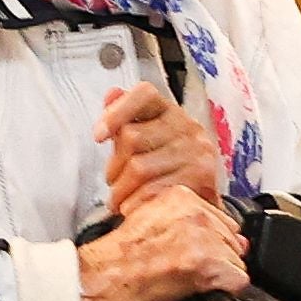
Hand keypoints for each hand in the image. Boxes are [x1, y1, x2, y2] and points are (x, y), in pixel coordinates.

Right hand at [76, 184, 246, 300]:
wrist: (102, 277)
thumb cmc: (119, 255)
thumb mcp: (151, 219)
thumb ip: (188, 221)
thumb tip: (229, 237)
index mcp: (183, 197)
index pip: (222, 219)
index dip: (212, 242)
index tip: (192, 252)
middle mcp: (197, 213)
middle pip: (232, 240)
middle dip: (218, 258)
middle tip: (187, 268)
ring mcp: (205, 238)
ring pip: (237, 261)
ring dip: (219, 275)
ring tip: (187, 278)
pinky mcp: (208, 264)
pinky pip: (238, 281)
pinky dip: (225, 290)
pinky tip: (199, 289)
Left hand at [97, 83, 222, 214]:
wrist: (201, 205)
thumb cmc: (167, 170)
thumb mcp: (146, 140)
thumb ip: (126, 118)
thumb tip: (112, 93)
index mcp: (170, 112)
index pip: (144, 94)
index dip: (116, 111)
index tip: (98, 136)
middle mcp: (187, 127)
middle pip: (133, 136)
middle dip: (114, 166)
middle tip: (113, 183)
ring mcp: (197, 152)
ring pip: (140, 167)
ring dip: (121, 190)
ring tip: (119, 200)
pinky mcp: (202, 178)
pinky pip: (154, 190)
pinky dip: (136, 202)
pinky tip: (133, 207)